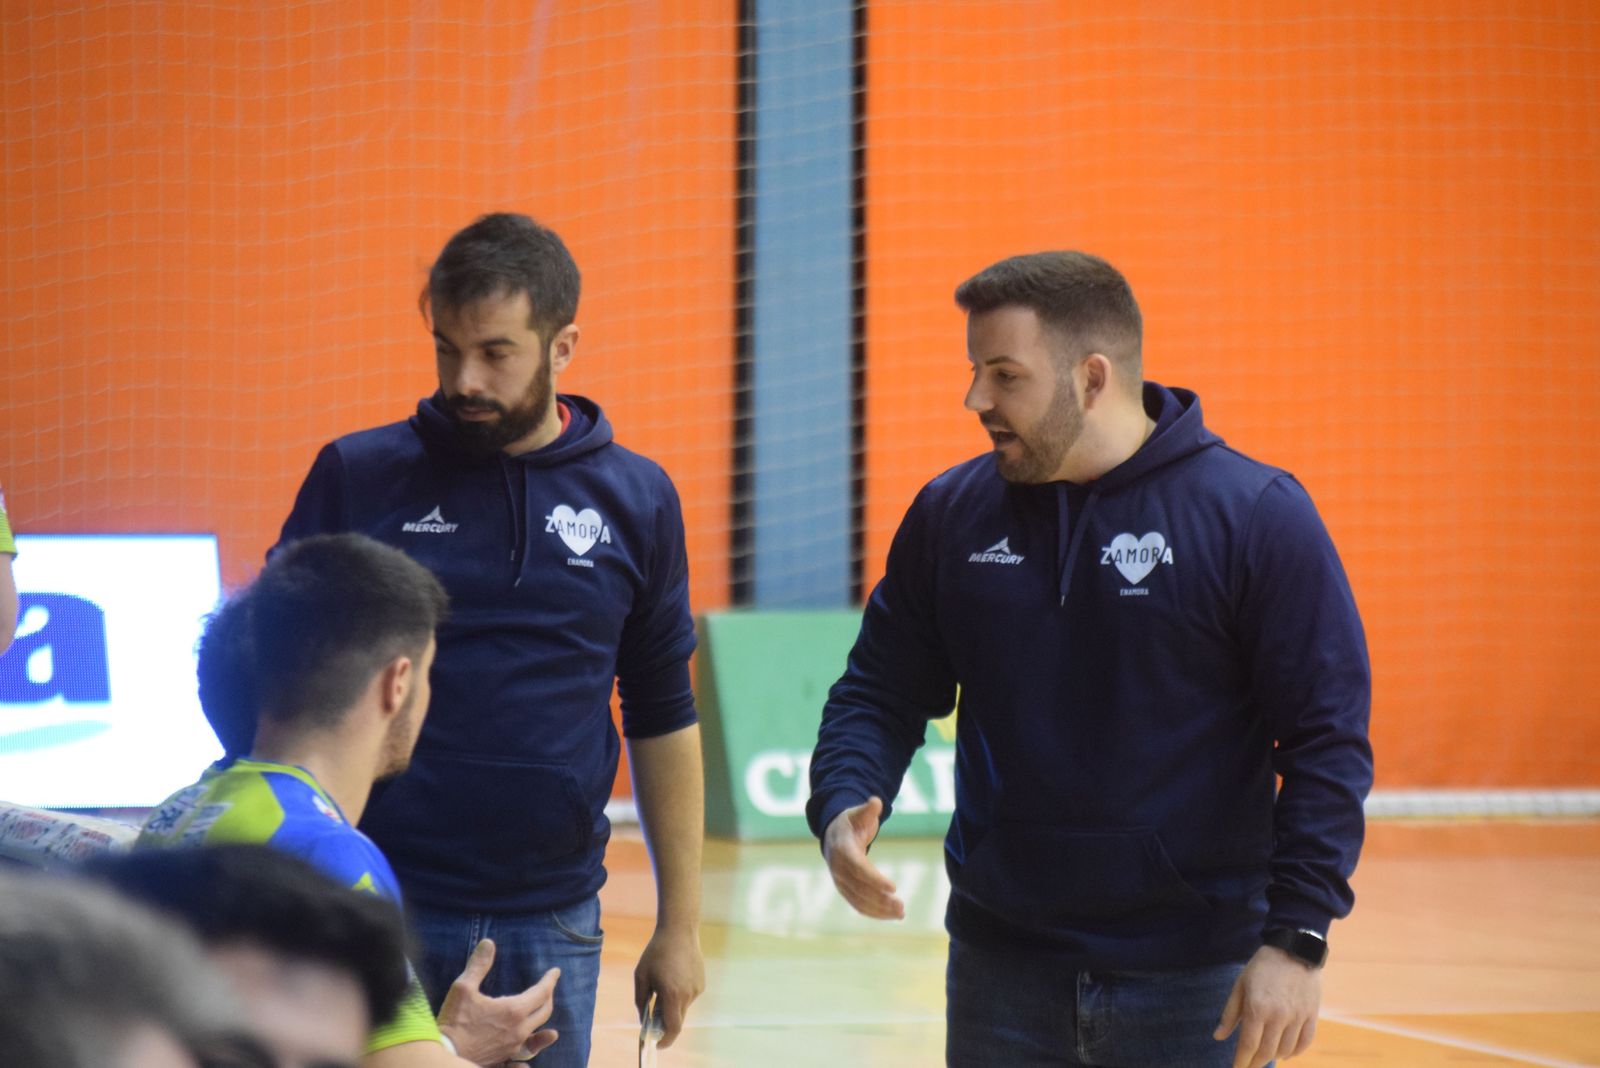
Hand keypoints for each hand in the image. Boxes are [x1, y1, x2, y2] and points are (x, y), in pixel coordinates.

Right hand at [437, 938, 559, 1063]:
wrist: (446, 1054)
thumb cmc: (454, 1021)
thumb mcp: (463, 988)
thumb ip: (478, 965)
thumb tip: (488, 943)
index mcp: (514, 1010)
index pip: (542, 992)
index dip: (550, 980)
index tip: (555, 972)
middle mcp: (519, 1030)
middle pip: (544, 1011)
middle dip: (548, 996)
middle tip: (548, 987)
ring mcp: (514, 1046)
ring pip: (538, 1032)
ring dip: (544, 1019)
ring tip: (546, 1014)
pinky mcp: (505, 1057)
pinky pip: (527, 1050)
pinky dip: (535, 1043)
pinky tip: (533, 1043)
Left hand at [633, 924, 704, 1048]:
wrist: (679, 930)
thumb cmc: (656, 952)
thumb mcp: (641, 975)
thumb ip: (640, 1000)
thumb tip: (643, 1018)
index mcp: (672, 994)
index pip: (672, 1027)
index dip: (665, 1039)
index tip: (657, 1044)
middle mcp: (688, 994)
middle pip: (677, 1019)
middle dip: (665, 1023)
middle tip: (653, 1019)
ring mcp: (697, 989)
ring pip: (683, 1008)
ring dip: (672, 1006)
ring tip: (662, 986)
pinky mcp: (701, 983)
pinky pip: (689, 997)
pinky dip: (679, 995)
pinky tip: (673, 977)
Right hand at [822, 797, 904, 919]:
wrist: (834, 835)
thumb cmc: (852, 822)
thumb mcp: (859, 813)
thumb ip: (868, 809)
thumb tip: (876, 802)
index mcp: (842, 848)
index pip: (858, 867)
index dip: (874, 879)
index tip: (893, 887)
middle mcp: (838, 868)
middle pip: (859, 888)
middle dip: (880, 898)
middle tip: (901, 904)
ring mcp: (840, 881)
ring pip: (859, 900)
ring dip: (880, 910)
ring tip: (901, 913)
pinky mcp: (845, 890)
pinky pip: (858, 905)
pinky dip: (874, 913)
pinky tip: (892, 916)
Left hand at [1213, 944, 1321, 1067]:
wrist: (1294, 949)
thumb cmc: (1262, 967)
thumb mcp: (1240, 985)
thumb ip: (1230, 1013)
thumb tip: (1218, 1037)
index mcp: (1257, 1008)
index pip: (1248, 1045)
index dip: (1241, 1061)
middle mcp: (1278, 1016)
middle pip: (1266, 1052)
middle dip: (1255, 1063)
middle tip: (1249, 1066)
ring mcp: (1297, 1017)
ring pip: (1286, 1050)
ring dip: (1274, 1057)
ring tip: (1265, 1056)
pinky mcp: (1311, 1015)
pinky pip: (1305, 1042)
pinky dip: (1295, 1052)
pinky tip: (1286, 1053)